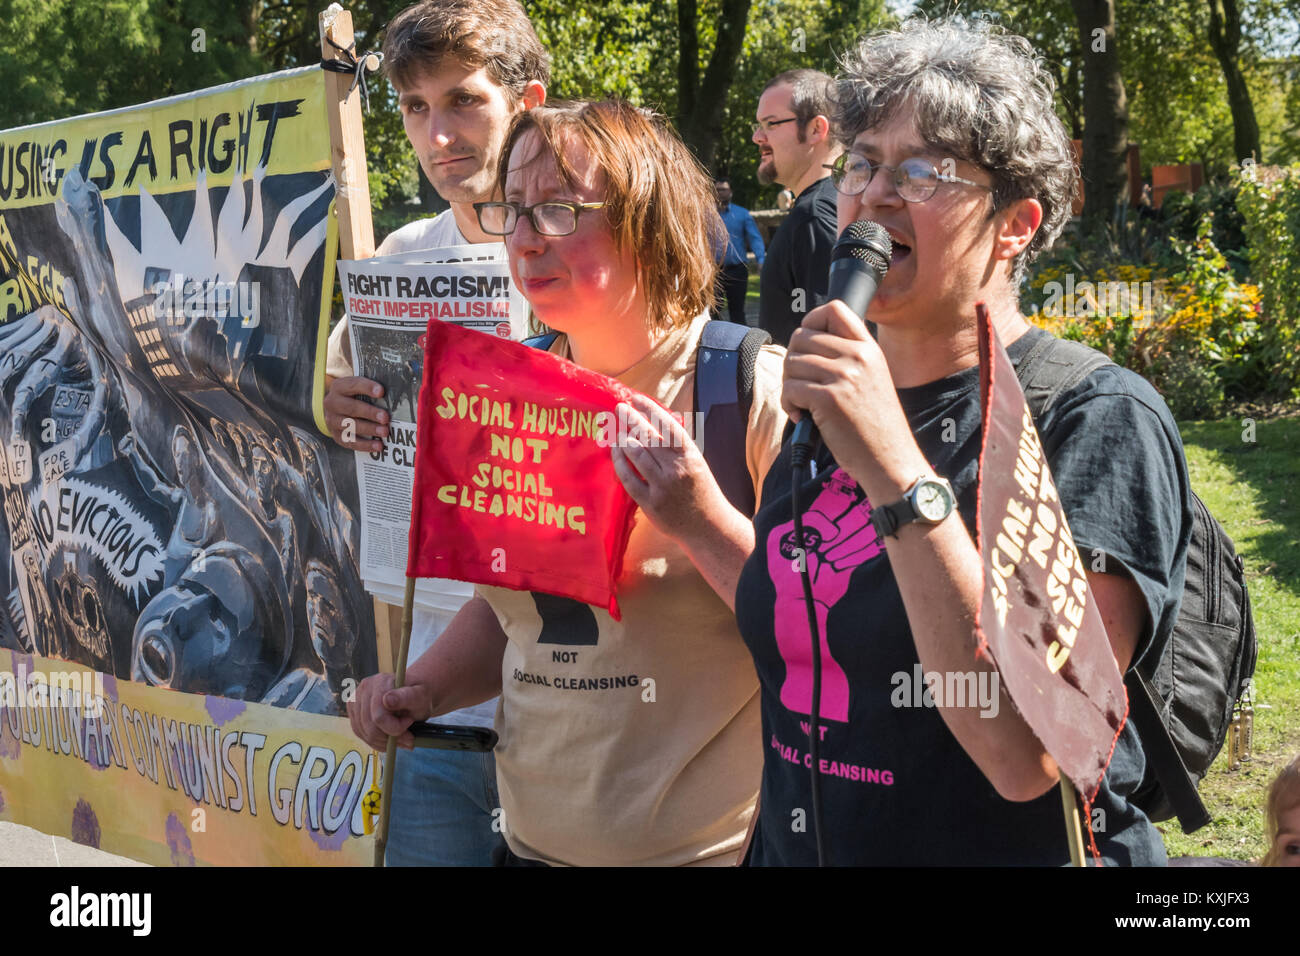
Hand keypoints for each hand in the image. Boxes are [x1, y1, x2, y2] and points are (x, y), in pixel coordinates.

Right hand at [323, 375, 388, 452]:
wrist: (336, 410)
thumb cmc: (354, 397)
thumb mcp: (358, 388)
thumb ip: (372, 389)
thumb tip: (394, 394)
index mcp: (339, 387)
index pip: (352, 385)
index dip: (367, 387)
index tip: (381, 391)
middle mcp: (332, 403)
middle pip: (351, 408)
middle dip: (369, 413)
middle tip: (385, 418)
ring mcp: (332, 421)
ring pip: (350, 426)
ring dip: (369, 429)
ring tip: (384, 432)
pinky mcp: (337, 436)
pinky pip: (350, 442)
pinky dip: (365, 445)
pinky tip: (378, 445)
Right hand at [347, 672, 432, 750]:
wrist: (412, 693)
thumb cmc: (418, 694)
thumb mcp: (419, 696)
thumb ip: (406, 697)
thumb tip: (387, 700)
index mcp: (381, 681)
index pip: (379, 716)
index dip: (396, 727)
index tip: (410, 722)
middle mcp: (364, 688)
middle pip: (370, 727)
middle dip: (390, 738)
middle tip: (407, 737)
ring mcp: (356, 699)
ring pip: (364, 732)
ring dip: (383, 742)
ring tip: (400, 737)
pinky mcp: (353, 710)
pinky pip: (360, 732)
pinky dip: (375, 740)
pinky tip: (388, 738)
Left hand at [609, 392, 731, 537]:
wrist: (708, 527)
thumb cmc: (701, 491)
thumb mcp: (696, 463)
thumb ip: (677, 445)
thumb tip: (656, 420)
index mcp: (690, 455)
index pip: (667, 425)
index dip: (649, 409)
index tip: (635, 398)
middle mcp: (676, 469)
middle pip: (648, 437)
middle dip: (631, 419)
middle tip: (619, 408)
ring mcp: (662, 486)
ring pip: (636, 455)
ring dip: (623, 440)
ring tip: (616, 432)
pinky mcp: (650, 503)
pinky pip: (628, 479)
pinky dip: (620, 463)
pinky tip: (616, 454)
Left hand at [782, 302, 928, 501]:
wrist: (890, 459)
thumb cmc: (875, 426)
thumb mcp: (872, 379)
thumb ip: (847, 358)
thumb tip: (804, 344)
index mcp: (869, 348)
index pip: (833, 308)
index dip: (810, 322)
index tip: (806, 347)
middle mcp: (858, 356)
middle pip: (801, 336)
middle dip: (792, 362)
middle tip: (801, 386)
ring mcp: (844, 376)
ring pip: (791, 362)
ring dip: (788, 386)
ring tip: (803, 405)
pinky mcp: (829, 398)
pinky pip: (790, 388)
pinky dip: (789, 404)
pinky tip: (803, 417)